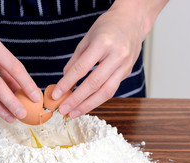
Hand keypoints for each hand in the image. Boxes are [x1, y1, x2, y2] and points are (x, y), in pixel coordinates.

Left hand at [52, 0, 166, 117]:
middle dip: (77, 100)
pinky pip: (111, 90)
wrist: (132, 21)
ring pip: (105, 92)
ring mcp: (124, 66)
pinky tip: (86, 104)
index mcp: (103, 43)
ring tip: (74, 113)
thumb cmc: (107, 27)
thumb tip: (65, 81)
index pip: (81, 68)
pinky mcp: (127, 72)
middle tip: (64, 110)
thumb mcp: (87, 38)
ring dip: (88, 105)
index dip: (67, 84)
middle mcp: (116, 56)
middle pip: (94, 84)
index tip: (56, 94)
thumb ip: (76, 60)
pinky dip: (97, 99)